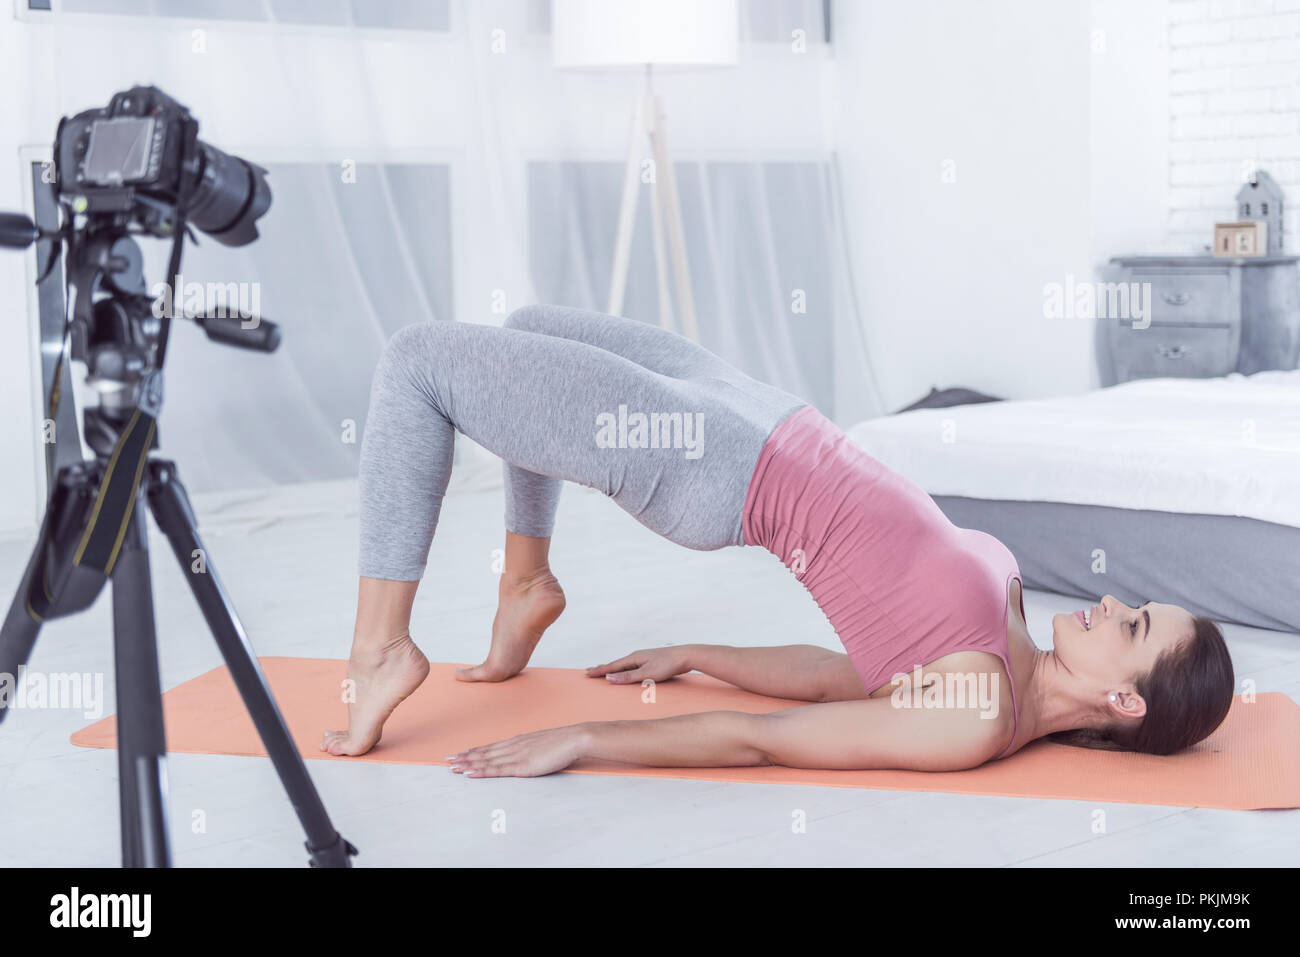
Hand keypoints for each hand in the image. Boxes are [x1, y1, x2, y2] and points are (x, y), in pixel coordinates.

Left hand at [446, 724, 588, 777]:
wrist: (574, 738)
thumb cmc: (562, 743)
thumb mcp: (542, 745)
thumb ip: (530, 749)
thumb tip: (523, 753)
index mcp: (517, 741)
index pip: (490, 747)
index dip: (473, 751)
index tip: (459, 753)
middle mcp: (512, 746)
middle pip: (484, 753)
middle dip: (464, 757)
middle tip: (447, 760)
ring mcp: (516, 755)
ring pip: (486, 761)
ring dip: (468, 764)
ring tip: (452, 767)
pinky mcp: (522, 766)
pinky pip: (497, 770)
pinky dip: (481, 771)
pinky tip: (469, 773)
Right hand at [585, 646, 692, 683]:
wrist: (686, 656)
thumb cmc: (668, 665)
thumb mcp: (647, 674)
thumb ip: (628, 677)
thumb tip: (609, 678)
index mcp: (634, 658)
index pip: (612, 666)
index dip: (599, 671)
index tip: (587, 673)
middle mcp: (637, 656)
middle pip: (616, 664)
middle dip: (603, 668)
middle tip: (590, 671)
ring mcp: (644, 658)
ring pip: (624, 665)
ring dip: (613, 668)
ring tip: (604, 670)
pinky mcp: (651, 661)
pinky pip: (632, 666)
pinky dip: (624, 669)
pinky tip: (626, 670)